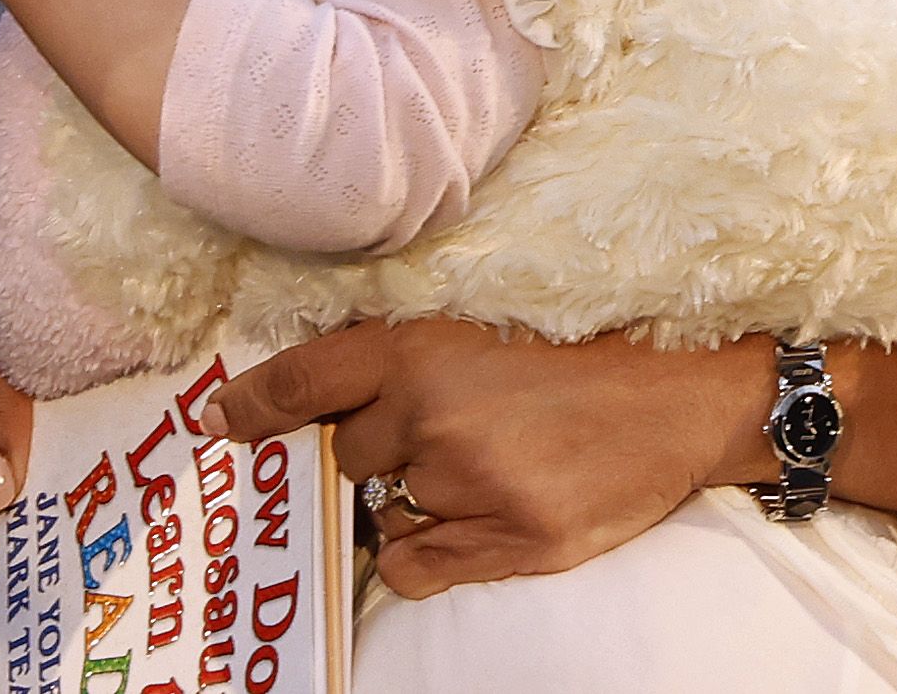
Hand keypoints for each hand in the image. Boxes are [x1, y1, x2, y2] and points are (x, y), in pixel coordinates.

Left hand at [211, 319, 767, 597]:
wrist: (677, 398)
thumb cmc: (576, 354)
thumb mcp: (475, 330)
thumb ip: (397, 362)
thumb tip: (317, 401)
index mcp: (420, 349)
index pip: (306, 380)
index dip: (253, 406)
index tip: (219, 425)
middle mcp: (434, 415)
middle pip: (348, 456)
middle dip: (378, 450)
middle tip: (441, 430)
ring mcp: (474, 484)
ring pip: (387, 509)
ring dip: (416, 495)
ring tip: (485, 461)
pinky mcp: (516, 540)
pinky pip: (417, 566)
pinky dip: (427, 551)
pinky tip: (474, 517)